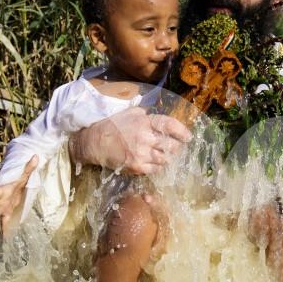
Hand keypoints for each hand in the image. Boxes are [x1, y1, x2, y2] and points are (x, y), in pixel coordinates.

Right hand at [0, 155, 38, 234]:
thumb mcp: (24, 175)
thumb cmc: (18, 181)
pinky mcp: (6, 214)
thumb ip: (29, 167)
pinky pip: (4, 223)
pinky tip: (3, 239)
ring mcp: (1, 208)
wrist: (16, 187)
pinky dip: (4, 231)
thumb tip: (36, 157)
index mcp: (2, 191)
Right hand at [69, 107, 190, 174]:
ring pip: (166, 159)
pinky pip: (156, 169)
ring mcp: (141, 154)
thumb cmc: (112, 125)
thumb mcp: (130, 112)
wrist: (94, 142)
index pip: (169, 125)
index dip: (182, 132)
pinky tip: (155, 163)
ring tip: (166, 156)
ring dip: (168, 158)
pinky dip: (158, 166)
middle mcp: (145, 137)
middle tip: (176, 148)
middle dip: (176, 147)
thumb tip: (160, 119)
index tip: (188, 137)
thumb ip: (146, 114)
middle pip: (171, 146)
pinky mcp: (137, 167)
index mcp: (144, 121)